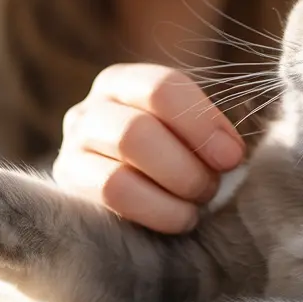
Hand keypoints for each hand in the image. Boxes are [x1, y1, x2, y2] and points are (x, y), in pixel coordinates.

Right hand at [52, 63, 244, 233]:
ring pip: (118, 174)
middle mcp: (90, 110)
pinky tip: (180, 219)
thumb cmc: (174, 154)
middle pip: (135, 132)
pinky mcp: (70, 189)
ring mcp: (72, 151)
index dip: (202, 123)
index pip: (161, 88)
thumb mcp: (188, 131)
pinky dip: (157, 212)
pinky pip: (113, 199)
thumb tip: (231, 154)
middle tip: (213, 186)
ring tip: (197, 206)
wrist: (132, 190)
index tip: (233, 156)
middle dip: (186, 167)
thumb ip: (209, 131)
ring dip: (170, 190)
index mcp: (123, 83)